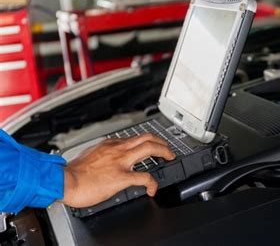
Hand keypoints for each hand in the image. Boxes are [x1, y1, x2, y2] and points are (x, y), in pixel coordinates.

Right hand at [59, 134, 174, 207]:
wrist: (64, 181)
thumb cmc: (72, 172)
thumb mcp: (90, 155)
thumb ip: (102, 155)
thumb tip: (107, 159)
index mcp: (110, 145)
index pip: (134, 138)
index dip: (146, 141)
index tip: (150, 144)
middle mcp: (118, 149)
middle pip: (147, 137)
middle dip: (161, 141)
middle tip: (167, 148)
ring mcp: (121, 162)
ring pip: (150, 148)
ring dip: (164, 152)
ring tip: (170, 157)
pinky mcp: (121, 177)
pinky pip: (144, 177)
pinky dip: (152, 183)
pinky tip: (152, 189)